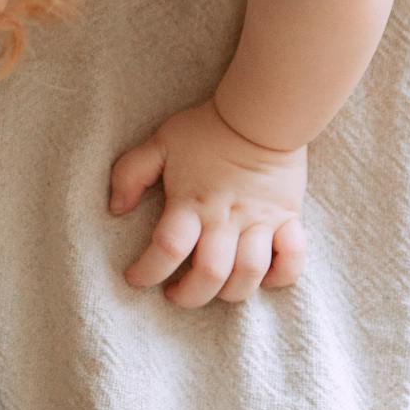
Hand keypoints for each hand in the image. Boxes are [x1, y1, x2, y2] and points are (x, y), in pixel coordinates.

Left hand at [108, 98, 306, 306]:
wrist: (262, 113)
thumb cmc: (207, 129)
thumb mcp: (159, 143)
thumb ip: (130, 174)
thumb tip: (116, 209)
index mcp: (191, 201)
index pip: (168, 248)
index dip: (147, 271)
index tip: (135, 278)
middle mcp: (226, 217)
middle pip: (210, 273)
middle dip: (189, 296)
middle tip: (174, 294)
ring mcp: (261, 221)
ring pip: (250, 274)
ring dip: (230, 293)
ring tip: (214, 289)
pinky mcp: (288, 219)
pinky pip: (293, 259)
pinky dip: (281, 277)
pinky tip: (262, 280)